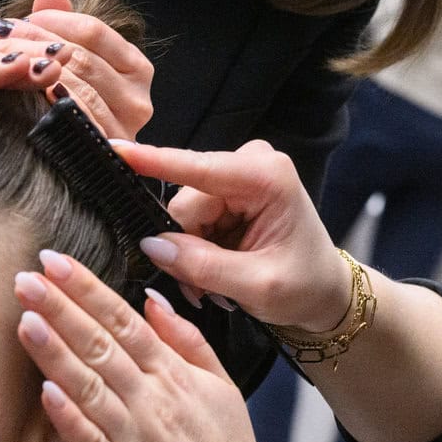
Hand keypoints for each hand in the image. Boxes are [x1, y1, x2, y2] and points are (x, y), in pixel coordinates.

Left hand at [11, 0, 154, 140]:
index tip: (21, 20)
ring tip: (7, 61)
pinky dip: (49, 106)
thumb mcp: (71, 58)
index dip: (55, 21)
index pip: (95, 32)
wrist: (78, 164)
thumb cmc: (72, 104)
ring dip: (39, 72)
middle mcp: (140, 98)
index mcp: (136, 68)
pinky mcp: (107, 152)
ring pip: (79, 88)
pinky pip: (75, 122)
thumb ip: (63, 24)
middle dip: (40, 43)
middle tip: (4, 37)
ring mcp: (126, 128)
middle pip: (84, 59)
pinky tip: (26, 96)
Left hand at [18, 251, 269, 441]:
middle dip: (60, 307)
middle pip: (100, 345)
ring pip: (89, 386)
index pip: (124, 321)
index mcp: (173, 375)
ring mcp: (134, 438)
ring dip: (55, 352)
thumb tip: (152, 300)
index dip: (87, 290)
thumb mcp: (222, 386)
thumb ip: (187, 340)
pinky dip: (67, 417)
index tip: (56, 263)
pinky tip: (44, 391)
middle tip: (26, 278)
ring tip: (25, 319)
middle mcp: (151, 400)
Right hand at [112, 140, 355, 335]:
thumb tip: (153, 244)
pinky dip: (197, 251)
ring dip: (191, 254)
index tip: (116, 149)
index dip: (154, 162)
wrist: (325, 292)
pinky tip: (218, 272)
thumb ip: (203, 265)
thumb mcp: (257, 285)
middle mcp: (250, 165)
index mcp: (266, 177)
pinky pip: (190, 221)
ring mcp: (238, 177)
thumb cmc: (305, 287)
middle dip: (186, 247)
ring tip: (218, 286)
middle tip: (204, 290)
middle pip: (185, 204)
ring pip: (183, 216)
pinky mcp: (228, 192)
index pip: (199, 168)